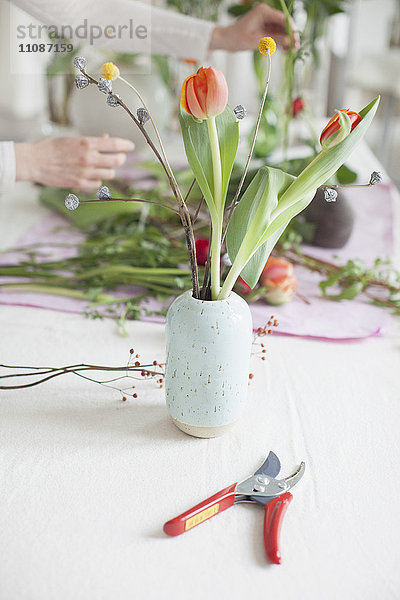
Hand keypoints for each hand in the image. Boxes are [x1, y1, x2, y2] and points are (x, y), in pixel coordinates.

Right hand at [15, 134, 134, 189]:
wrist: (34, 162)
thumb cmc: (51, 148)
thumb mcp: (71, 139)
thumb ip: (90, 141)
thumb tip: (107, 139)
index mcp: (87, 143)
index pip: (114, 144)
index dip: (126, 145)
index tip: (131, 146)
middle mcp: (88, 158)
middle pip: (117, 161)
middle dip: (121, 158)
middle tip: (119, 157)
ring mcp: (85, 172)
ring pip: (110, 174)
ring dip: (109, 170)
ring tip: (103, 167)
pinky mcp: (79, 184)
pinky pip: (98, 184)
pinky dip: (97, 180)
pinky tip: (91, 176)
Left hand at [210, 4, 298, 52]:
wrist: (227, 40)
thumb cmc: (237, 39)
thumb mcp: (256, 41)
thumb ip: (273, 40)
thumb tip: (288, 41)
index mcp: (264, 12)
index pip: (283, 19)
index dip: (291, 30)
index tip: (295, 41)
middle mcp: (266, 14)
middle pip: (283, 24)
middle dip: (290, 35)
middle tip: (295, 47)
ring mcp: (265, 20)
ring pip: (281, 29)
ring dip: (286, 40)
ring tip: (290, 51)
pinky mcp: (264, 28)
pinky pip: (275, 34)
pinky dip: (280, 41)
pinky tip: (284, 49)